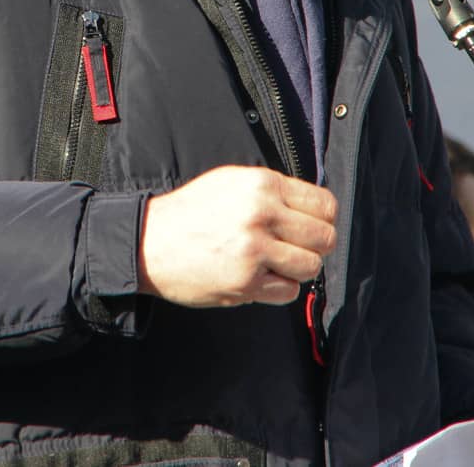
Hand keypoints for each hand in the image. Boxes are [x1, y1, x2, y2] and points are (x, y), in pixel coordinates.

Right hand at [137, 165, 336, 306]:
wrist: (148, 242)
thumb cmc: (191, 211)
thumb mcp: (231, 182)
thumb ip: (273, 191)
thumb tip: (315, 207)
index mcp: (262, 184)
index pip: (325, 204)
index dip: (323, 218)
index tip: (311, 225)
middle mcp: (261, 213)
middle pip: (324, 237)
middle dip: (315, 245)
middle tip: (294, 247)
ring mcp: (254, 249)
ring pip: (311, 265)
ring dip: (297, 268)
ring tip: (274, 262)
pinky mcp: (246, 282)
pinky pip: (289, 291)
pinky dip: (278, 287)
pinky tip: (257, 276)